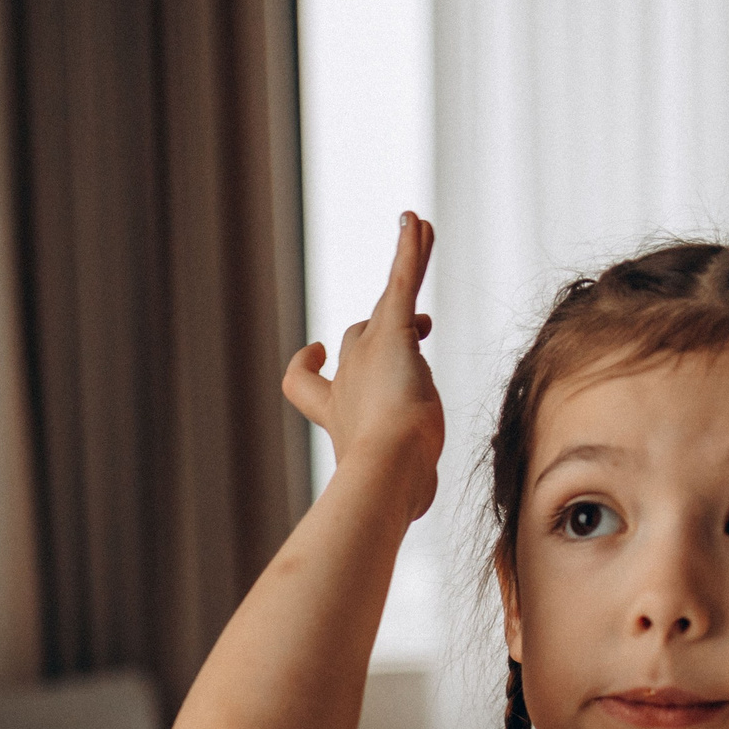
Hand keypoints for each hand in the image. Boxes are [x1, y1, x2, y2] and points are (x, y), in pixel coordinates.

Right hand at [284, 212, 443, 517]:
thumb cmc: (390, 491)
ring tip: (420, 229)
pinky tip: (419, 220)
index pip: (309, 385)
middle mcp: (348, 380)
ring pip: (388, 299)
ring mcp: (370, 353)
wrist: (387, 469)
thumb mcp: (400, 492)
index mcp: (338, 415)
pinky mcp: (397, 334)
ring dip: (406, 264)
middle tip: (421, 326)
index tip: (316, 350)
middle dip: (381, 328)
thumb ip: (410, 492)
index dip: (307, 365)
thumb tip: (417, 509)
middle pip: (357, 338)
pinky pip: (403, 281)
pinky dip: (410, 249)